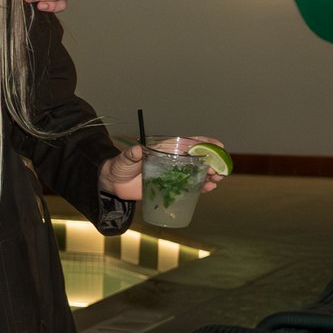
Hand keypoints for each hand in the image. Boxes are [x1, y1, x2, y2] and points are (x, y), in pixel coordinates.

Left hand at [100, 136, 229, 199]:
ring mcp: (172, 175)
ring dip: (210, 175)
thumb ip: (133, 153)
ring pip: (196, 173)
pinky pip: (188, 187)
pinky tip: (209, 188)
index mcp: (165, 150)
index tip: (219, 146)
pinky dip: (200, 187)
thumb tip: (139, 149)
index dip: (205, 143)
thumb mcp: (126, 157)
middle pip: (197, 159)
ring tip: (217, 179)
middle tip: (220, 170)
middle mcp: (172, 161)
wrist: (112, 183)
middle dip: (212, 162)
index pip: (188, 144)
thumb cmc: (119, 166)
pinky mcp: (169, 188)